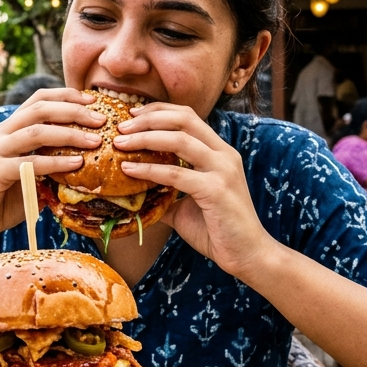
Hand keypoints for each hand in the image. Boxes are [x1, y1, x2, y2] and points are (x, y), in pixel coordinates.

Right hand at [0, 88, 101, 247]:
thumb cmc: (1, 203)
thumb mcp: (29, 178)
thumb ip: (50, 165)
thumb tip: (87, 161)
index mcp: (5, 130)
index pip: (37, 100)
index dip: (66, 96)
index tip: (93, 101)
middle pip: (40, 109)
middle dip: (74, 110)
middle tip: (100, 120)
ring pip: (36, 131)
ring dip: (70, 134)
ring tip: (95, 141)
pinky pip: (30, 162)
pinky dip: (56, 162)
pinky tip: (76, 164)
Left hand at [113, 102, 275, 278]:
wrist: (246, 255)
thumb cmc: (217, 230)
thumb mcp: (185, 206)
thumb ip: (163, 194)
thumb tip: (132, 194)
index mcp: (219, 152)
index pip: (188, 116)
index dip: (159, 111)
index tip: (132, 115)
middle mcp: (223, 154)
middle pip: (184, 119)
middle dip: (149, 118)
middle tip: (120, 125)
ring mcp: (222, 170)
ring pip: (179, 139)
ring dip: (145, 137)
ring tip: (119, 142)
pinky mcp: (216, 190)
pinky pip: (176, 174)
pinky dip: (149, 169)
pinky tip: (128, 170)